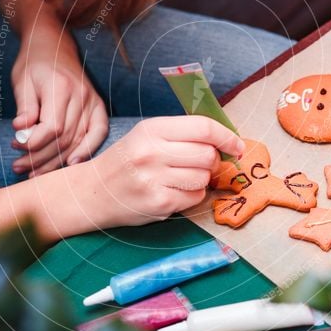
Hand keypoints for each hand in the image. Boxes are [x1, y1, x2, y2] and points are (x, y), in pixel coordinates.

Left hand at [11, 25, 108, 176]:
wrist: (54, 47)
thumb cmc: (33, 64)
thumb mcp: (22, 81)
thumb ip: (24, 107)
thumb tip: (22, 131)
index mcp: (60, 87)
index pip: (52, 127)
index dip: (35, 143)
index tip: (16, 147)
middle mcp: (81, 95)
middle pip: (64, 138)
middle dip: (40, 157)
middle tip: (18, 166)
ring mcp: (92, 101)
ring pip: (77, 140)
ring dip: (56, 160)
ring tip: (33, 171)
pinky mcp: (98, 106)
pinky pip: (98, 133)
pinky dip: (88, 150)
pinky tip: (72, 164)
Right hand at [74, 116, 245, 227]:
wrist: (93, 192)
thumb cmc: (127, 161)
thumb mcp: (148, 136)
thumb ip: (183, 134)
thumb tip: (227, 140)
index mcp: (153, 129)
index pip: (203, 128)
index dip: (227, 136)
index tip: (237, 145)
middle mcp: (152, 152)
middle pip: (208, 155)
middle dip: (213, 161)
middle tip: (202, 164)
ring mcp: (154, 179)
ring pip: (203, 177)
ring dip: (201, 179)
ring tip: (182, 178)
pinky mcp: (158, 203)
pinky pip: (195, 197)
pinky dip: (192, 195)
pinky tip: (175, 191)